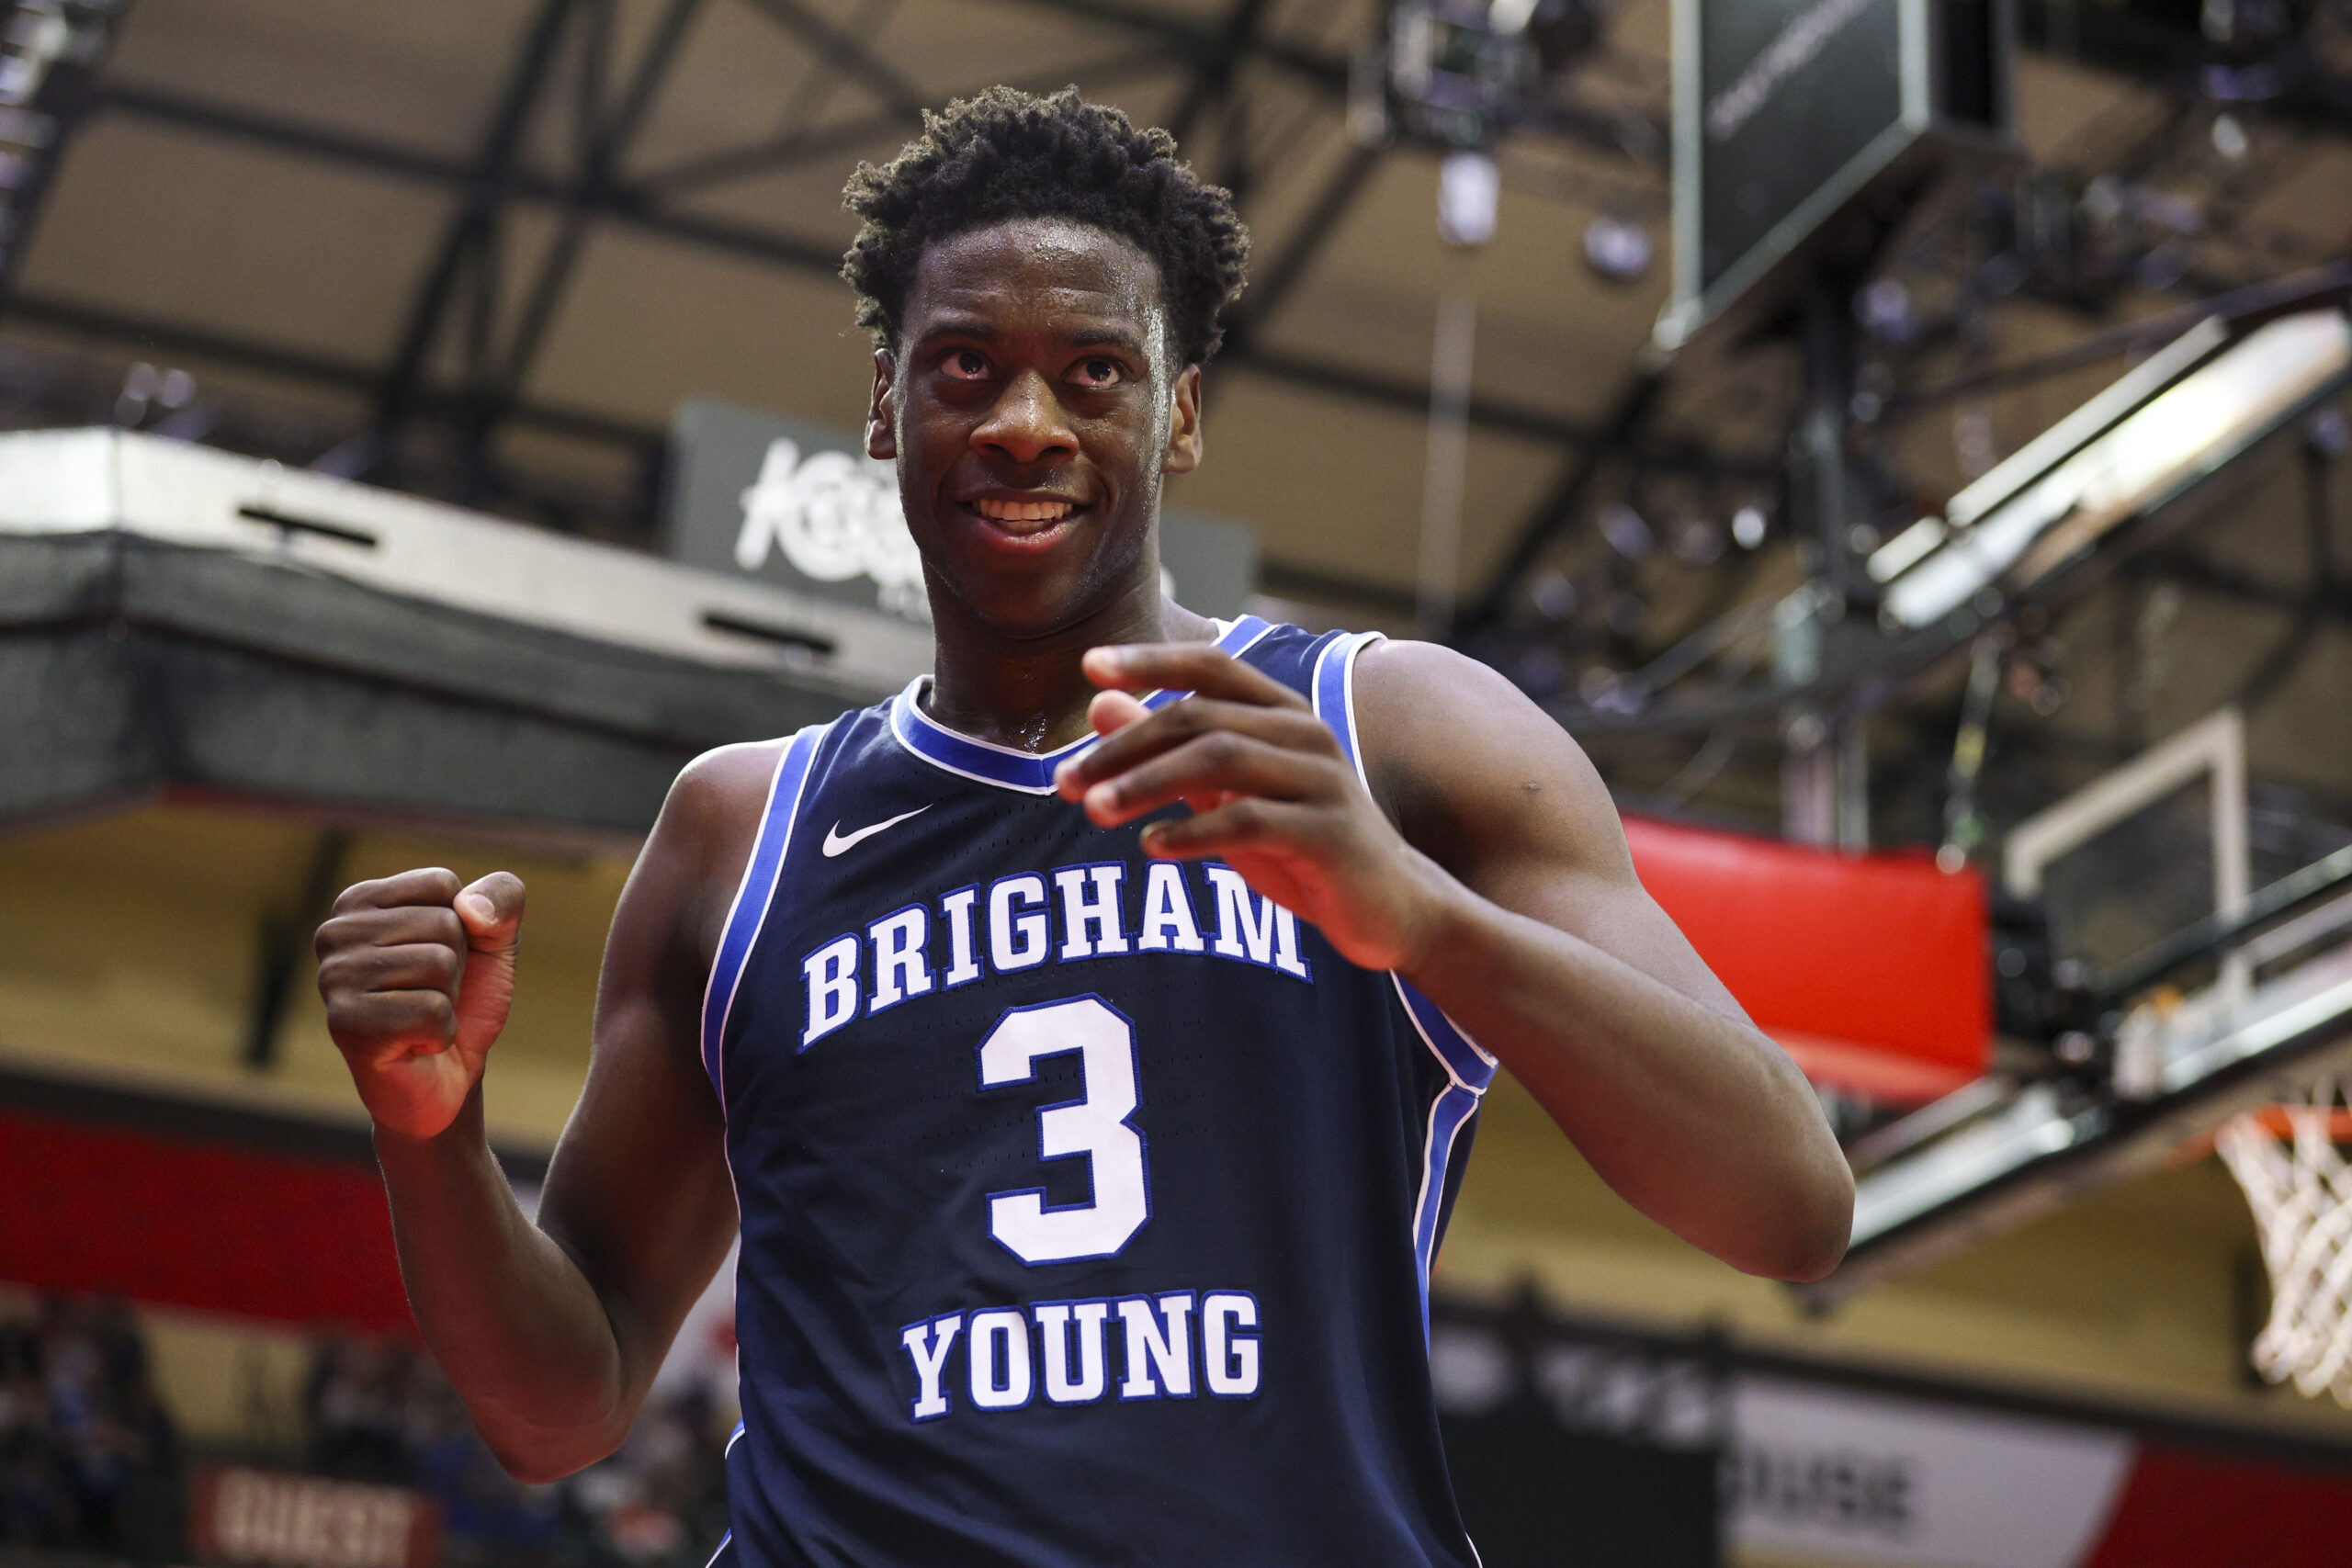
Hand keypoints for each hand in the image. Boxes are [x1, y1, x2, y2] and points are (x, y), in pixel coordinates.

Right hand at [315, 868, 525, 1140]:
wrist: (447, 1077)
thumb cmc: (464, 1000)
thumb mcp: (495, 939)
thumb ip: (501, 897)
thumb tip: (469, 908)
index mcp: (360, 901)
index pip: (442, 884)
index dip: (464, 927)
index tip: (439, 957)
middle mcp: (335, 933)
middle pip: (444, 924)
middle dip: (457, 967)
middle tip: (430, 995)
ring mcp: (334, 978)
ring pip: (438, 964)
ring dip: (448, 1000)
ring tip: (420, 1017)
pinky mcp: (345, 1024)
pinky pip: (432, 1011)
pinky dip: (441, 1033)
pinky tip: (415, 1044)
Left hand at [1052, 643, 1458, 972]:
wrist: (1393, 910)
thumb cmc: (1302, 845)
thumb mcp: (1227, 794)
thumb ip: (1168, 751)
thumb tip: (1099, 703)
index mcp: (1283, 714)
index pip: (1212, 666)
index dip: (1151, 660)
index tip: (1089, 666)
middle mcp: (1306, 734)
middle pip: (1201, 717)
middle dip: (1125, 746)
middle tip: (1064, 779)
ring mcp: (1322, 781)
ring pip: (1222, 760)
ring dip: (1148, 784)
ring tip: (1094, 810)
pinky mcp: (1328, 833)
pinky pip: (1250, 821)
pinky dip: (1194, 831)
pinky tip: (1152, 847)